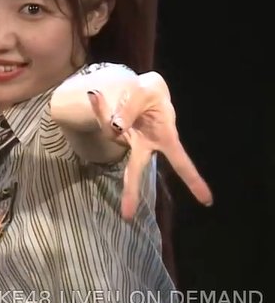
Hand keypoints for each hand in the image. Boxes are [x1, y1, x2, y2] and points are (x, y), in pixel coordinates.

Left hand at [88, 71, 212, 219]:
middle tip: (127, 216)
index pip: (180, 161)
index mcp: (165, 136)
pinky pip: (103, 121)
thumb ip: (130, 108)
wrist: (138, 86)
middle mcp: (145, 143)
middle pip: (136, 170)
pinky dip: (99, 108)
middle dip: (131, 192)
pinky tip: (95, 95)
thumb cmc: (150, 92)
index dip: (192, 179)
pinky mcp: (114, 132)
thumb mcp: (145, 91)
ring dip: (104, 114)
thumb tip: (116, 127)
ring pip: (112, 133)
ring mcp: (128, 139)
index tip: (206, 200)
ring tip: (98, 95)